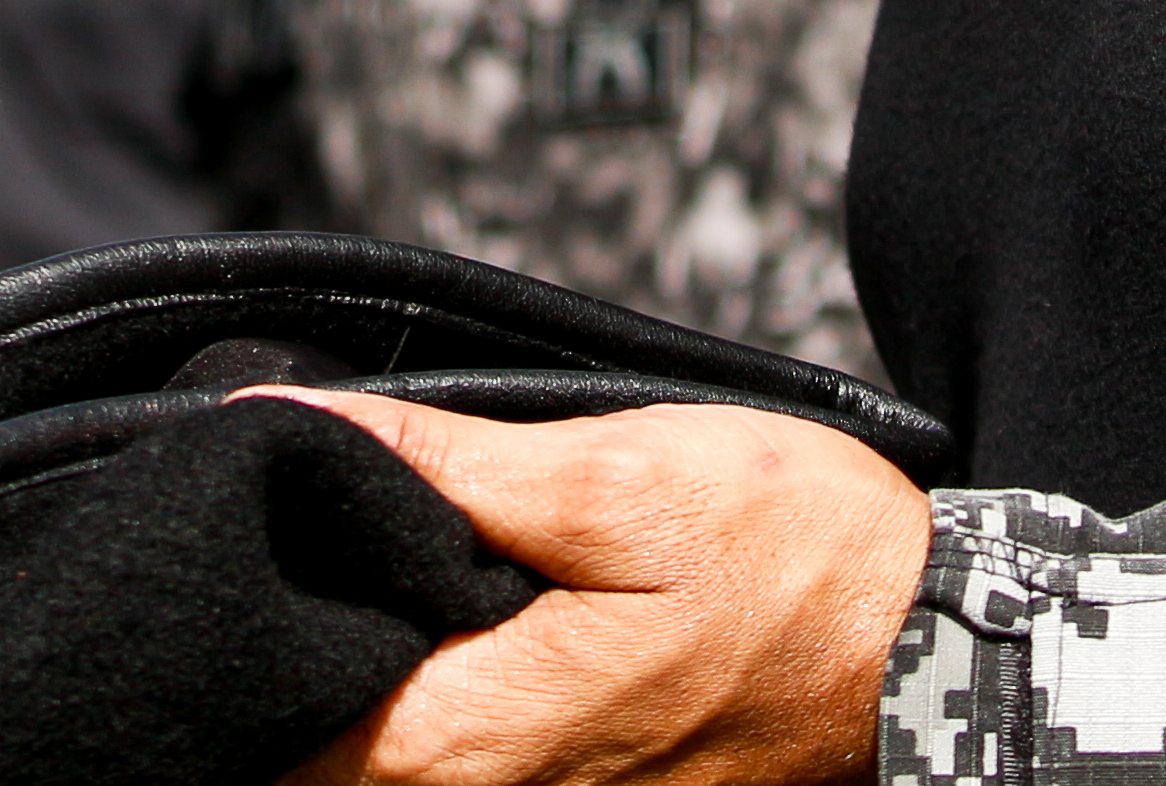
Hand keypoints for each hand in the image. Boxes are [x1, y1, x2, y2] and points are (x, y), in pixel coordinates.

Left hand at [272, 395, 929, 785]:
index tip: (229, 536)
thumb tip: (277, 415)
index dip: (234, 634)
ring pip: (384, 769)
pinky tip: (447, 623)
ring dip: (355, 679)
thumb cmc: (791, 559)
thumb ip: (439, 461)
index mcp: (471, 737)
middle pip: (315, 759)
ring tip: (372, 564)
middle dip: (292, 653)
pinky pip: (463, 769)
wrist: (936, 653)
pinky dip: (427, 704)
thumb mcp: (614, 475)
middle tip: (296, 531)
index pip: (277, 729)